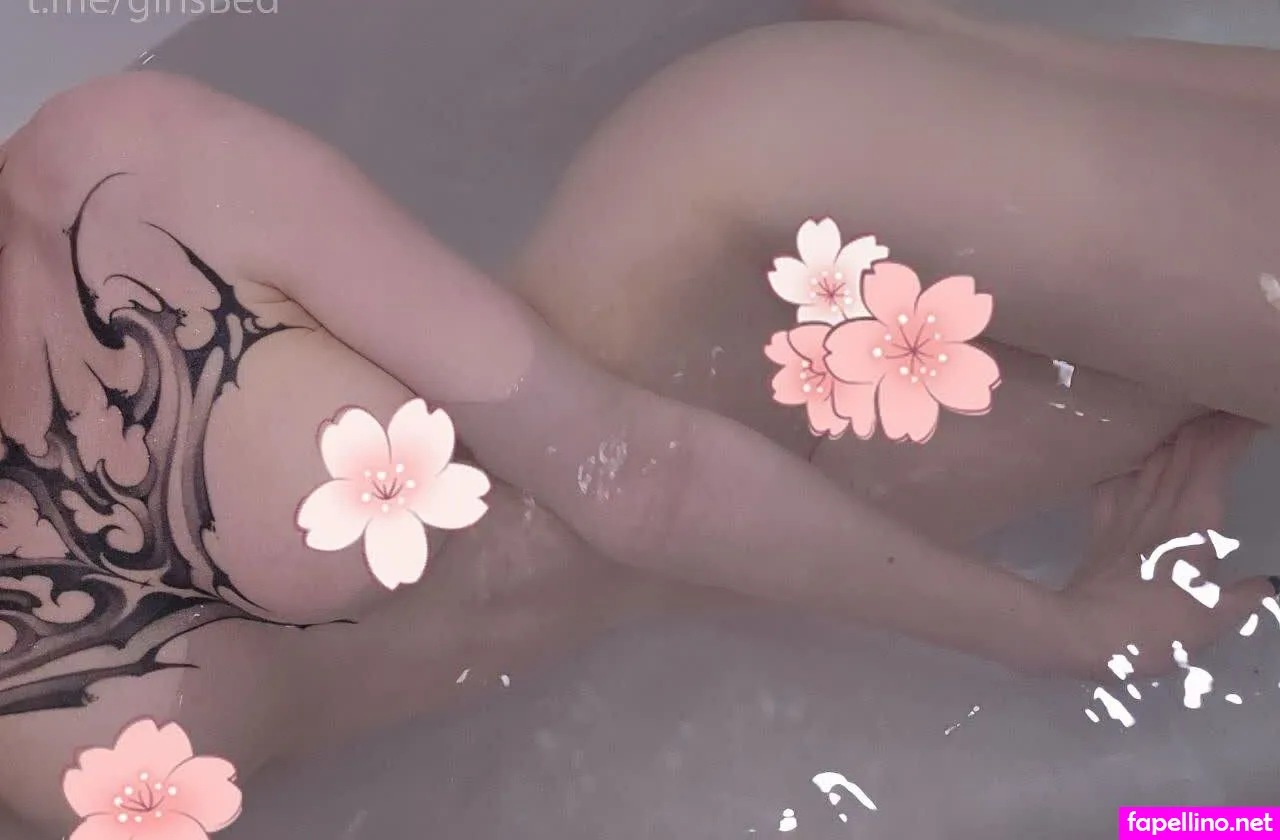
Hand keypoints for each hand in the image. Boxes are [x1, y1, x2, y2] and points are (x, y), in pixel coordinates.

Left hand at [1054, 413, 1275, 680]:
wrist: (1080, 633)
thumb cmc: (1154, 628)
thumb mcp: (1213, 619)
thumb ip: (1244, 598)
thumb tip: (1270, 585)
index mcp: (1192, 521)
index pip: (1213, 458)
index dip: (1231, 429)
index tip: (1249, 410)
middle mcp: (1158, 507)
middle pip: (1182, 450)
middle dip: (1206, 422)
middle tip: (1223, 404)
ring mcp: (1124, 514)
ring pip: (1150, 460)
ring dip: (1170, 436)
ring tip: (1185, 419)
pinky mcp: (1100, 527)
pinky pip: (1113, 484)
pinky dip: (1125, 465)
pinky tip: (1126, 458)